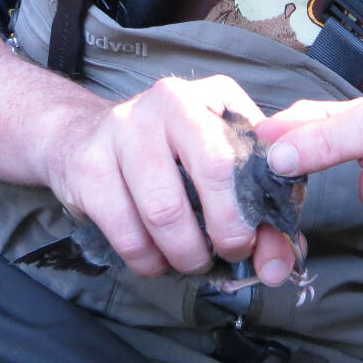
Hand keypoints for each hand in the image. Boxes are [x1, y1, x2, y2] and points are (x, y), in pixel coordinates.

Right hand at [39, 73, 299, 283]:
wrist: (85, 135)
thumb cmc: (172, 157)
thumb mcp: (225, 169)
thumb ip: (260, 214)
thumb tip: (277, 266)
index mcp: (215, 96)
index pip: (255, 152)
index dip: (262, 206)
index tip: (259, 240)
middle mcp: (172, 100)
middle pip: (214, 171)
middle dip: (228, 230)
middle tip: (227, 254)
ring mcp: (126, 127)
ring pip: (165, 210)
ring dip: (185, 253)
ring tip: (190, 259)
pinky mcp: (90, 164)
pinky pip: (127, 231)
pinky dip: (147, 260)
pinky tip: (154, 257)